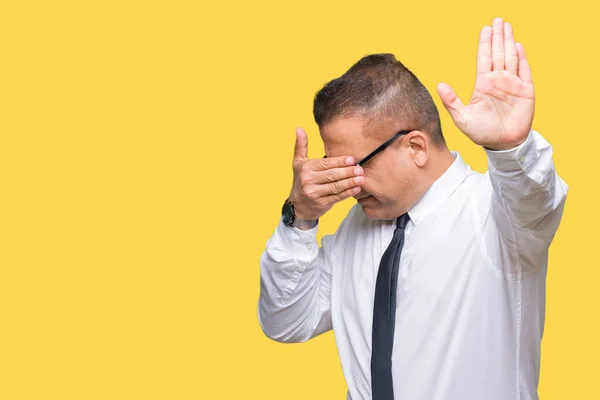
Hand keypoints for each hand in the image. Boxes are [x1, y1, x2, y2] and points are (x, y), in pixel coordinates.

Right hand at [288, 127, 363, 219]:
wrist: (297, 205)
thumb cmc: (300, 180)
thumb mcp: (298, 163)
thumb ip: (301, 146)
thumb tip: (299, 128)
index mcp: (306, 168)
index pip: (325, 164)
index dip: (339, 162)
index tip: (351, 159)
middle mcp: (308, 180)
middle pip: (332, 175)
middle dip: (347, 172)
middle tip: (360, 169)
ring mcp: (314, 193)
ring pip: (335, 186)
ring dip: (350, 182)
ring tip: (361, 178)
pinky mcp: (321, 204)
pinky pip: (337, 197)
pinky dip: (348, 193)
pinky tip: (356, 189)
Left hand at [436, 17, 534, 150]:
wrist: (502, 144)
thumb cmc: (482, 132)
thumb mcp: (462, 118)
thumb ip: (451, 101)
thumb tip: (439, 84)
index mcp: (483, 84)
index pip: (484, 59)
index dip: (484, 44)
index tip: (485, 29)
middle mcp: (498, 80)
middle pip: (498, 53)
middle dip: (498, 36)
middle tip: (498, 20)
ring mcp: (512, 84)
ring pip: (511, 57)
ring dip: (509, 41)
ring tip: (507, 26)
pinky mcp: (526, 91)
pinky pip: (524, 71)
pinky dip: (522, 58)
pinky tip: (518, 46)